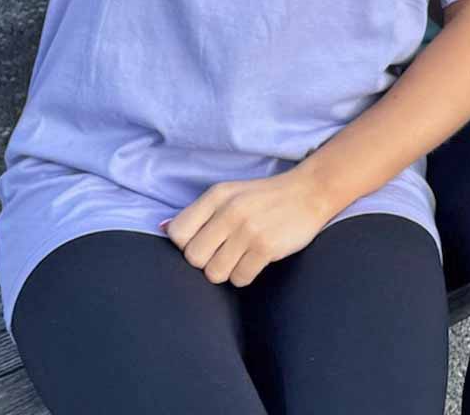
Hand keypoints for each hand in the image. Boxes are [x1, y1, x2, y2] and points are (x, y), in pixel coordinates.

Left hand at [164, 168, 332, 286]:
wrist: (308, 192)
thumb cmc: (262, 197)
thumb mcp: (228, 194)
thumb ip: (198, 213)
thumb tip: (161, 229)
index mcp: (216, 195)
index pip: (177, 233)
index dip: (186, 245)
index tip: (204, 242)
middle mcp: (228, 211)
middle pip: (193, 258)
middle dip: (206, 262)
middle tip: (223, 254)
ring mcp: (248, 229)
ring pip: (215, 273)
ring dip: (226, 271)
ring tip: (240, 257)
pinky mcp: (266, 247)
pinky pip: (240, 279)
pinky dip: (244, 276)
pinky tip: (254, 261)